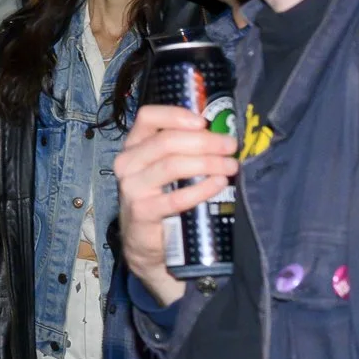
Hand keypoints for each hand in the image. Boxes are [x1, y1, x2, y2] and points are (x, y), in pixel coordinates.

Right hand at [114, 104, 239, 303]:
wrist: (146, 244)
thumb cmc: (162, 198)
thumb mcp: (164, 169)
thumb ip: (182, 150)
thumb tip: (221, 133)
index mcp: (134, 146)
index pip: (148, 117)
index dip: (176, 115)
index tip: (204, 122)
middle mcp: (127, 164)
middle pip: (166, 141)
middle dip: (204, 141)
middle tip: (230, 146)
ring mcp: (132, 188)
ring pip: (172, 165)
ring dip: (207, 163)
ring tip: (231, 166)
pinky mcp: (142, 212)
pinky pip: (176, 197)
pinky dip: (202, 189)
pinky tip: (219, 184)